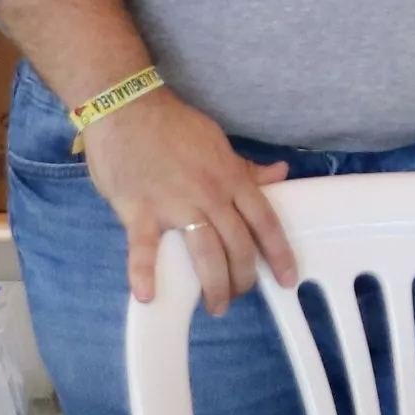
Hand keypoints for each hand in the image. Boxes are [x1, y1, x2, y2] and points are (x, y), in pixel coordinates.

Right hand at [83, 89, 294, 309]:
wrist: (126, 107)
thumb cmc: (172, 125)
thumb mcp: (217, 142)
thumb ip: (246, 167)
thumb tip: (280, 173)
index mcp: (229, 179)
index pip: (264, 222)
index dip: (279, 253)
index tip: (288, 278)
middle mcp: (209, 195)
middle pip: (237, 246)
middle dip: (242, 279)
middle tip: (237, 295)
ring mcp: (174, 204)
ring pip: (205, 254)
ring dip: (213, 286)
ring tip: (215, 307)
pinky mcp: (139, 210)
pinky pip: (143, 247)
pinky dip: (143, 273)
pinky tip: (146, 296)